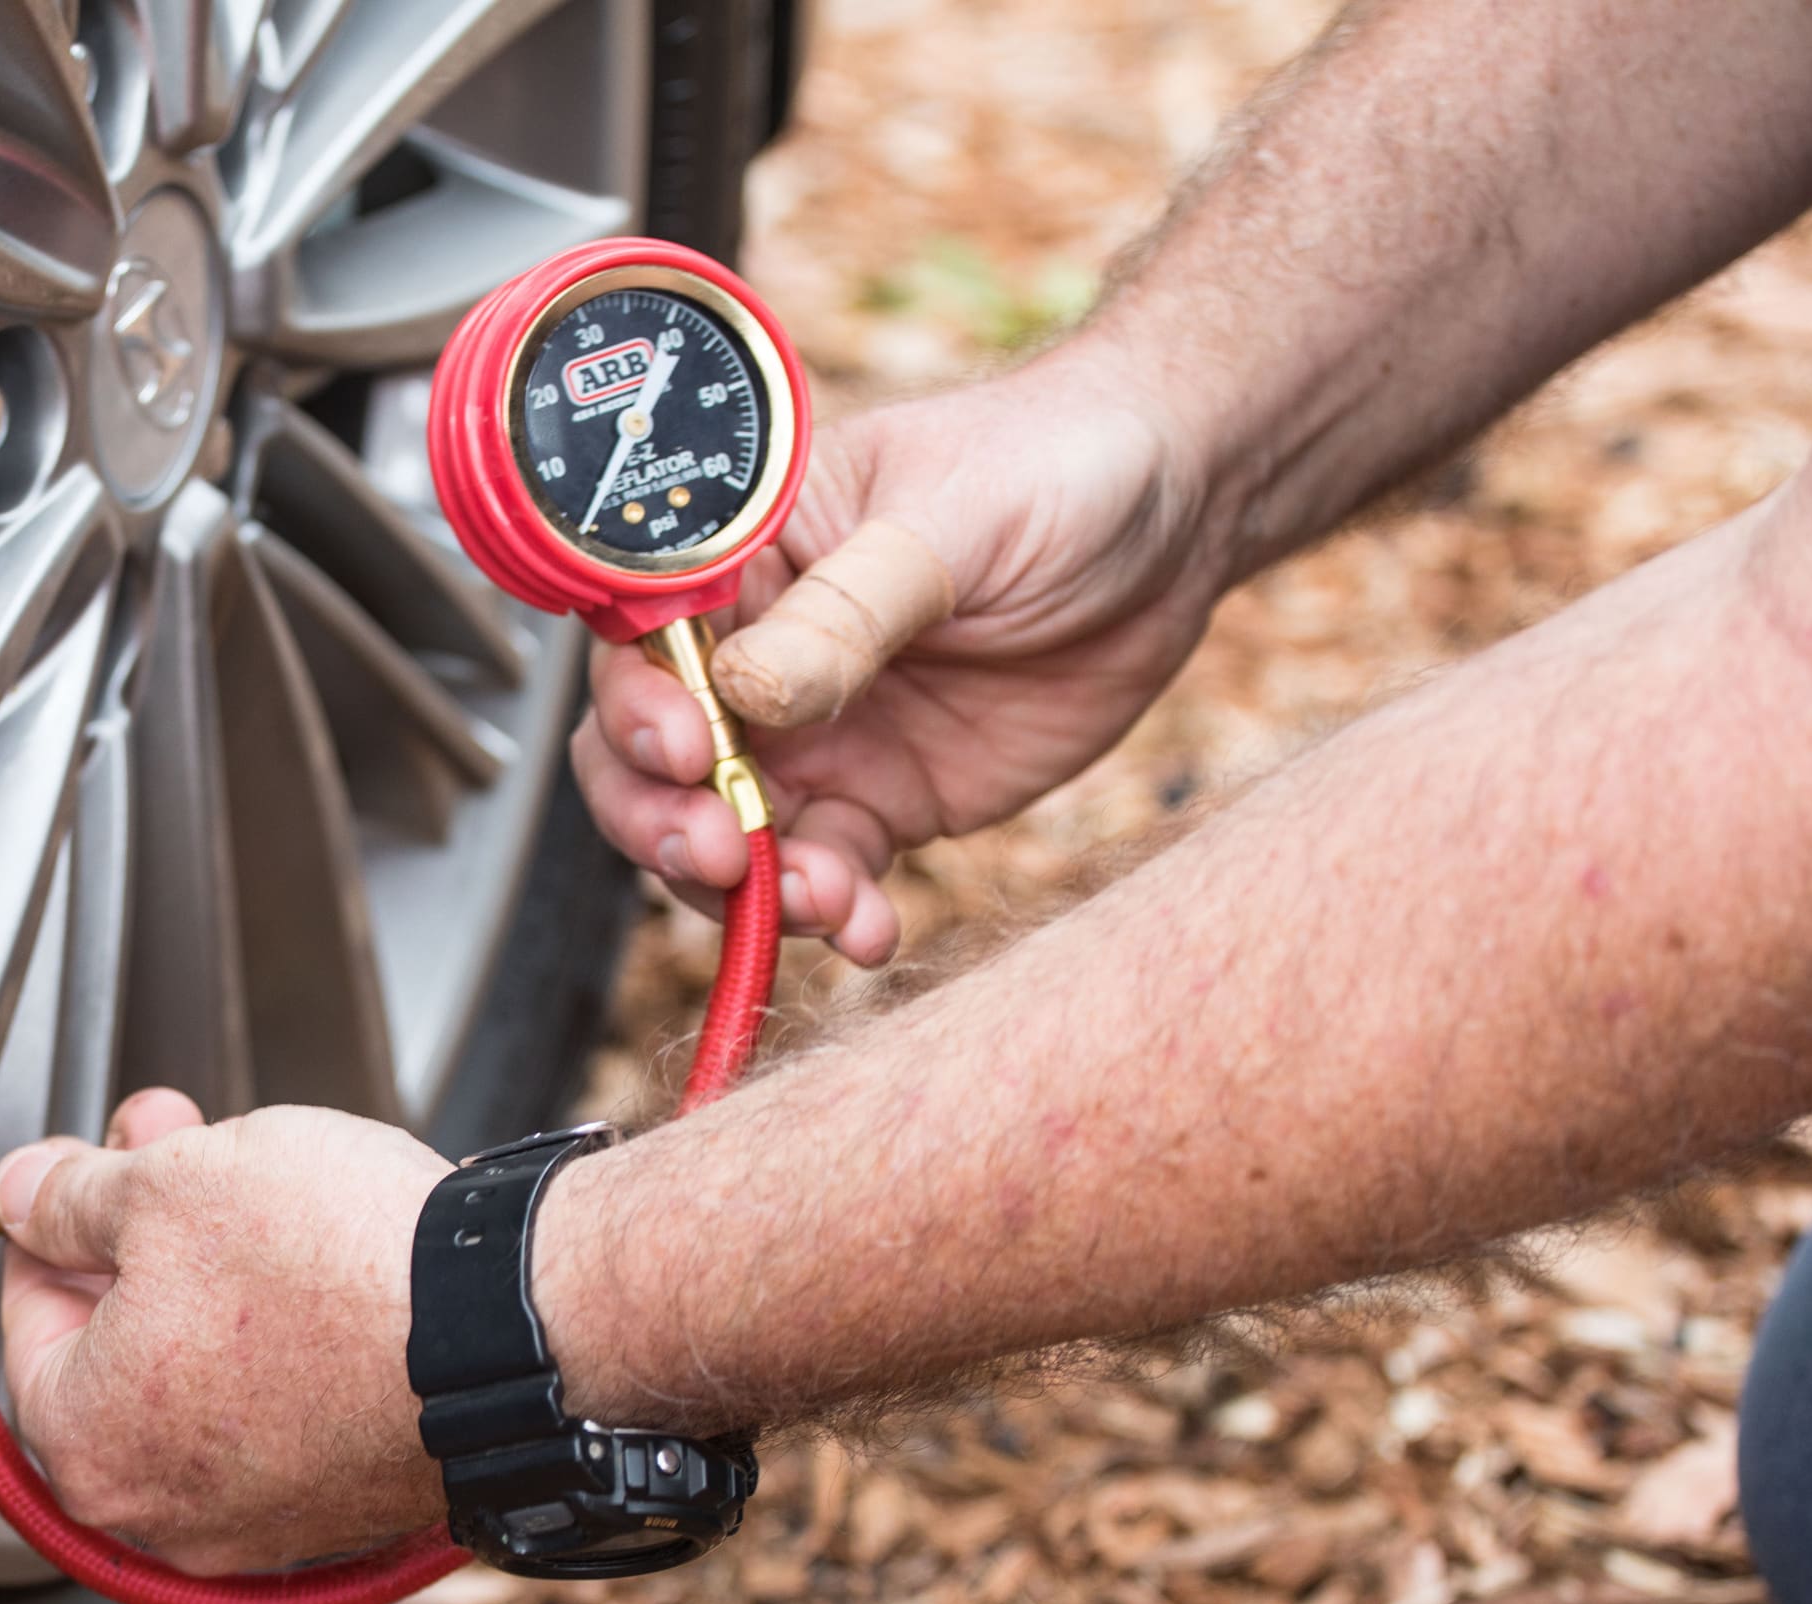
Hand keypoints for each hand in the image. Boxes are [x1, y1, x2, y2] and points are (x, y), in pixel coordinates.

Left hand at [0, 1090, 451, 1574]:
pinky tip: (313, 1263)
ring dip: (209, 1278)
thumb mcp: (167, 1187)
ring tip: (253, 1187)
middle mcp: (167, 1512)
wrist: (511, 1327)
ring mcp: (264, 1520)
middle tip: (166, 1150)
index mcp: (90, 1446)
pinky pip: (281, 1412)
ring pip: (201, 1378)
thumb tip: (28, 1193)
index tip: (73, 1176)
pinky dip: (281, 1341)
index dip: (49, 1225)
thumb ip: (70, 1197)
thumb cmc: (338, 1271)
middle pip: (117, 1352)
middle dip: (136, 1235)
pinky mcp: (347, 1505)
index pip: (27, 1322)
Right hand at [573, 353, 1224, 964]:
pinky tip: (868, 929)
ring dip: (744, 886)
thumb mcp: (950, 521)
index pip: (641, 640)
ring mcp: (813, 735)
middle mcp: (754, 652)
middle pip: (645, 758)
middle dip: (661, 818)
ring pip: (722, 834)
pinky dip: (831, 917)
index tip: (682, 750)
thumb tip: (748, 692)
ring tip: (820, 902)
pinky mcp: (881, 799)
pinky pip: (823, 874)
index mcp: (742, 557)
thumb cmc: (1054, 465)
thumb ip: (847, 611)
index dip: (635, 705)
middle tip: (720, 853)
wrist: (1176, 522)